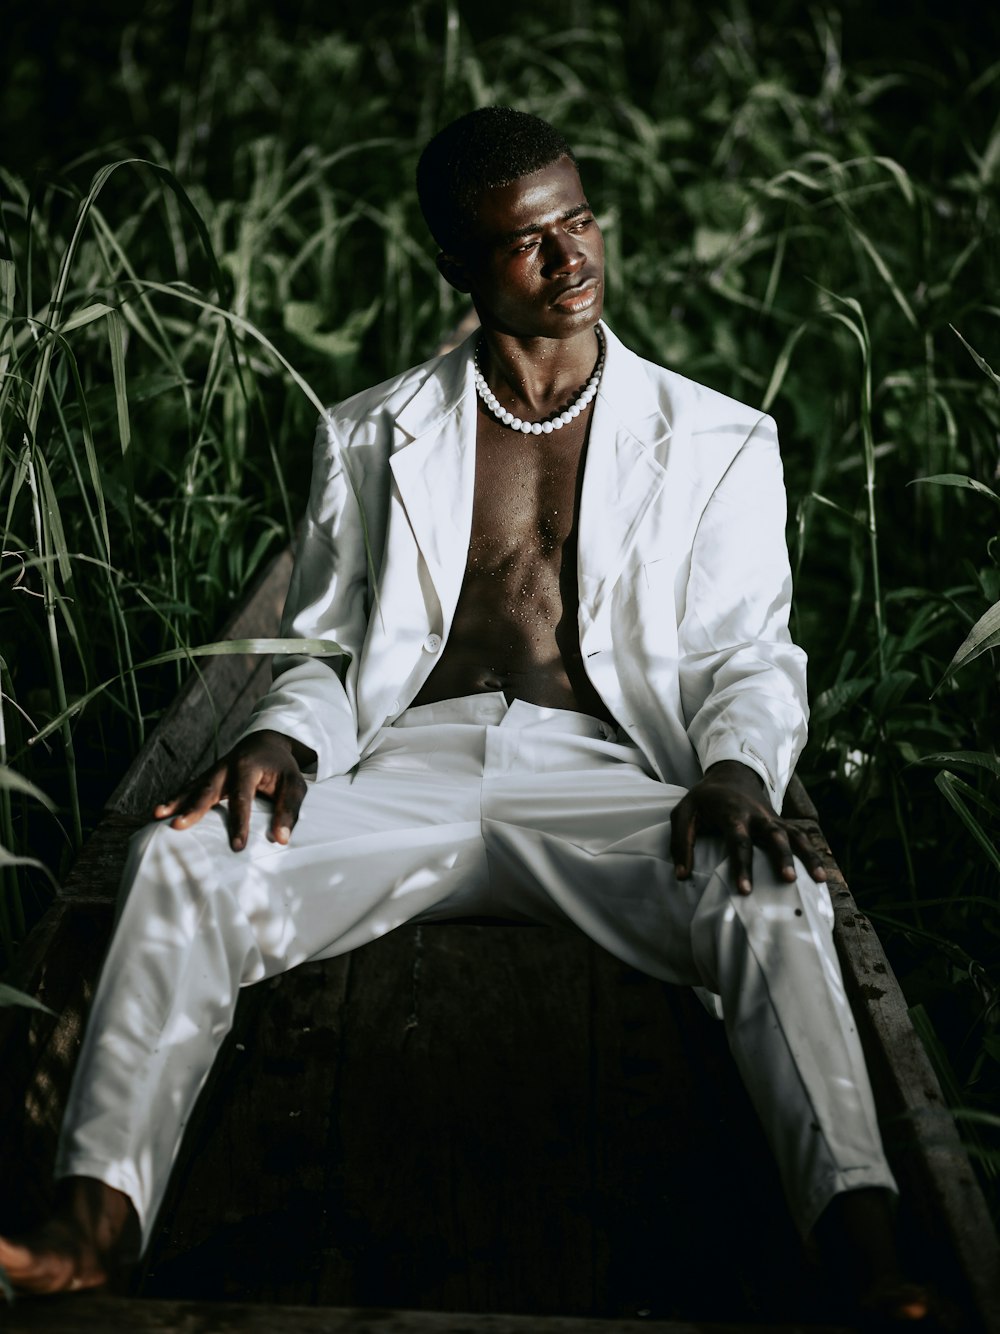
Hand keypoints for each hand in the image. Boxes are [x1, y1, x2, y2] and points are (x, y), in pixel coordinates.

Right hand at [153, 730, 316, 851]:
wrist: (266, 742)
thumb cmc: (282, 768)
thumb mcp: (294, 785)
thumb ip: (288, 811)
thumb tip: (281, 839)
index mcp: (249, 767)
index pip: (242, 799)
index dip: (239, 823)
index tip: (237, 846)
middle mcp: (226, 767)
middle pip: (208, 790)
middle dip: (193, 809)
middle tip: (178, 826)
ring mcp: (213, 770)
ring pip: (193, 787)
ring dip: (176, 801)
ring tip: (158, 815)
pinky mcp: (207, 776)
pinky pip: (190, 788)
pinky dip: (176, 798)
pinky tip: (161, 811)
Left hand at [669, 759, 826, 893]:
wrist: (731, 774)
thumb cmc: (704, 799)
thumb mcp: (683, 812)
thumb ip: (681, 842)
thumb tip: (682, 876)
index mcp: (732, 813)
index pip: (738, 841)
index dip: (742, 865)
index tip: (745, 890)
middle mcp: (757, 815)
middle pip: (774, 836)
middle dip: (782, 858)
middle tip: (789, 880)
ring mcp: (773, 818)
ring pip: (795, 835)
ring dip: (808, 855)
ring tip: (821, 879)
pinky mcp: (781, 823)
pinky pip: (801, 836)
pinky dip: (813, 852)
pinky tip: (821, 873)